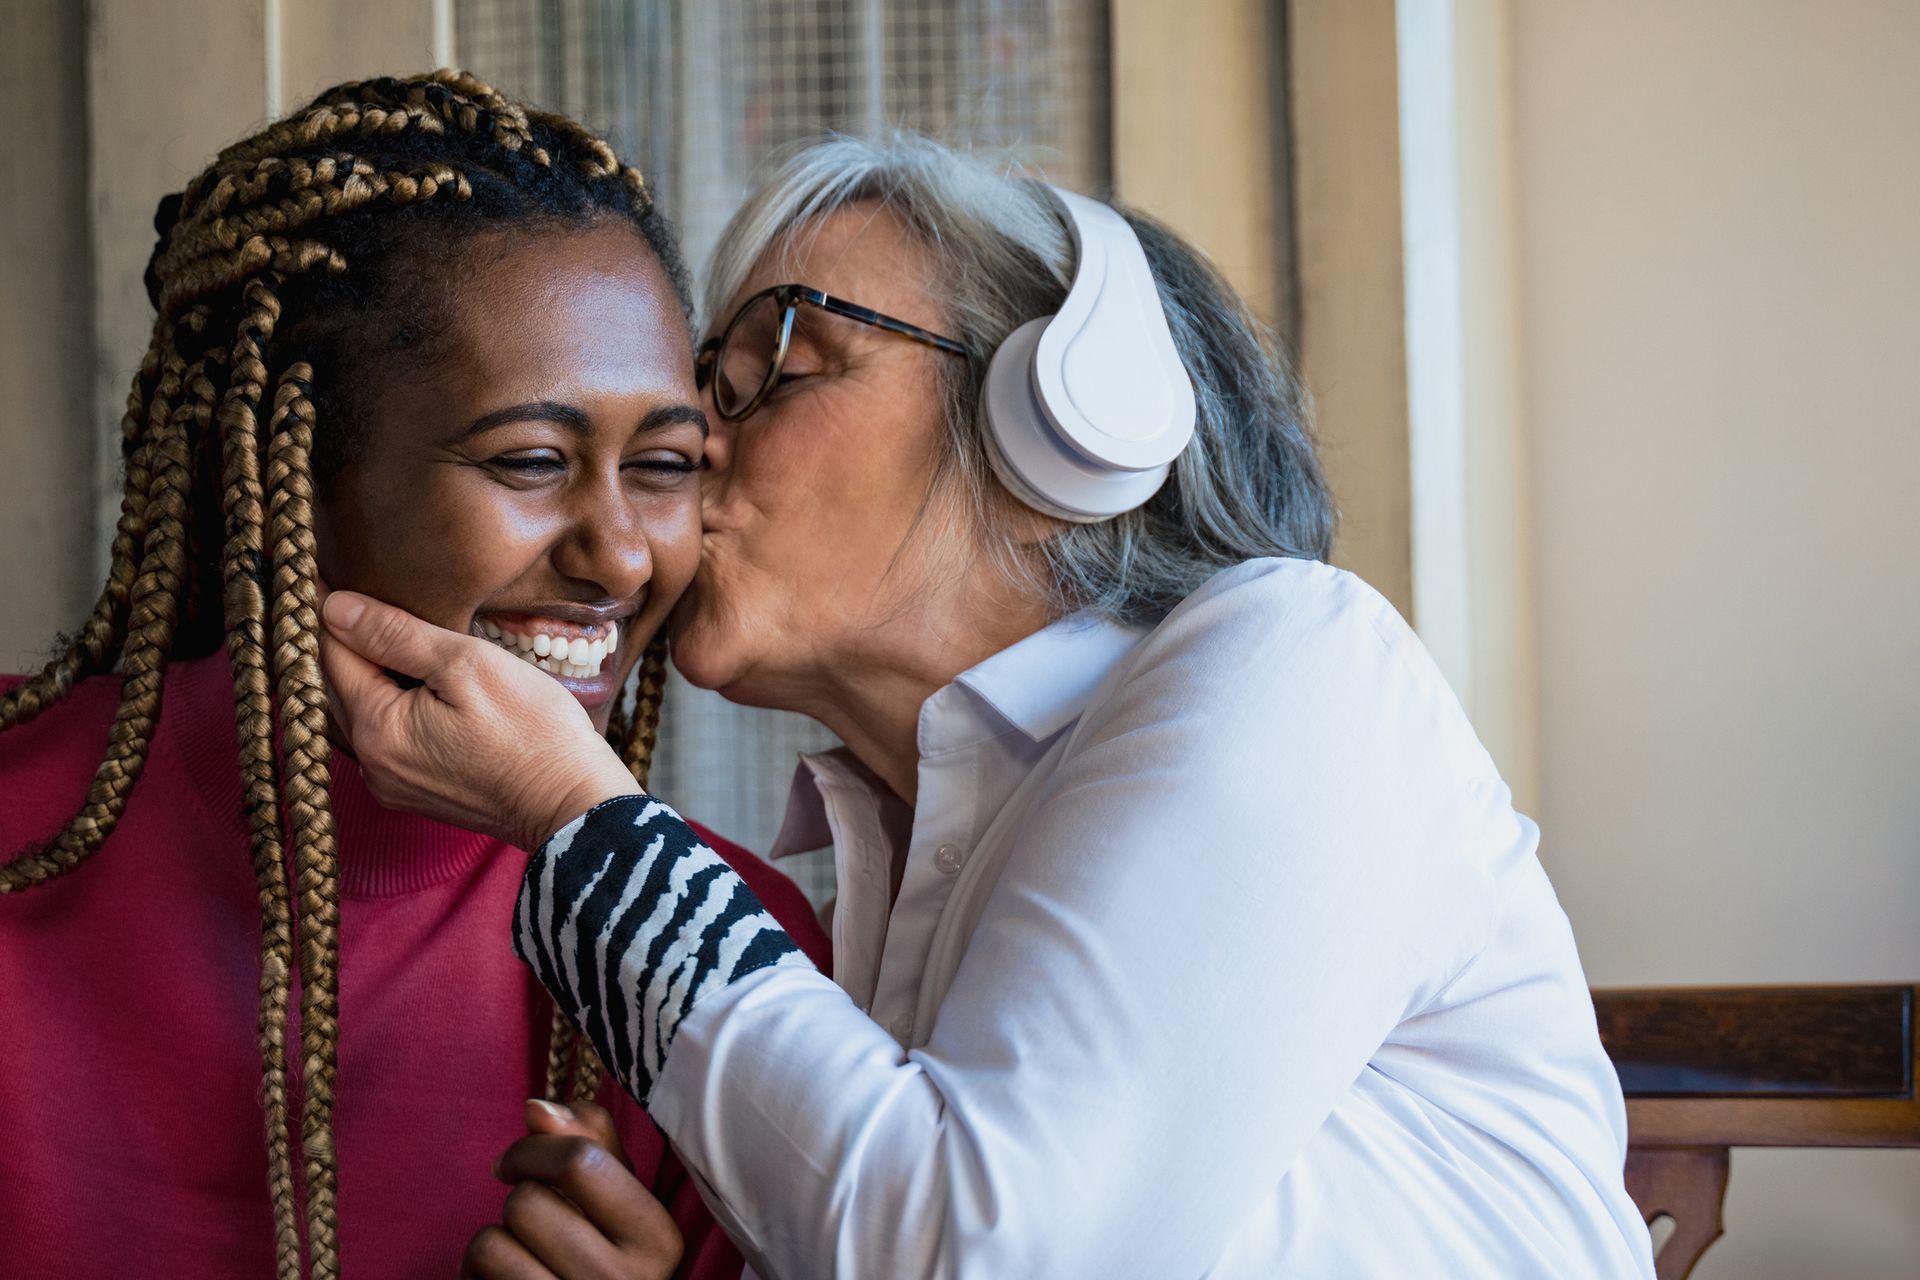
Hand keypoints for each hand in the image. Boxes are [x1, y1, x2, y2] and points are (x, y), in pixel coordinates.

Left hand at [320, 591, 640, 850]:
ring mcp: (394, 784)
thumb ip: (396, 635)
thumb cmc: (532, 730)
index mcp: (377, 729)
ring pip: (361, 715)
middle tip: (343, 594)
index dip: (330, 610)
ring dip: (364, 675)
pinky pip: (385, 739)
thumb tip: (335, 608)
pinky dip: (386, 706)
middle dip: (343, 642)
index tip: (325, 572)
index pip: (334, 655)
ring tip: (375, 632)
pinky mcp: (418, 793)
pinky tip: (408, 685)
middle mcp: (372, 764)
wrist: (572, 802)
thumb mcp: (467, 664)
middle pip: (339, 688)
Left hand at [461, 1099, 683, 1279]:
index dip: (531, 1150)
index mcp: (657, 1238)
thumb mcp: (617, 1195)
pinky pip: (475, 1275)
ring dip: (493, 1240)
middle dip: (517, 1201)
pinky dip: (474, 1270)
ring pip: (491, 1244)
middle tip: (533, 1223)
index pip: (580, 1162)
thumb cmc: (604, 1250)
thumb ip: (590, 1140)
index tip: (517, 1162)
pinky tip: (503, 1277)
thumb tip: (536, 1108)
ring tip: (517, 1252)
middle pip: (527, 1201)